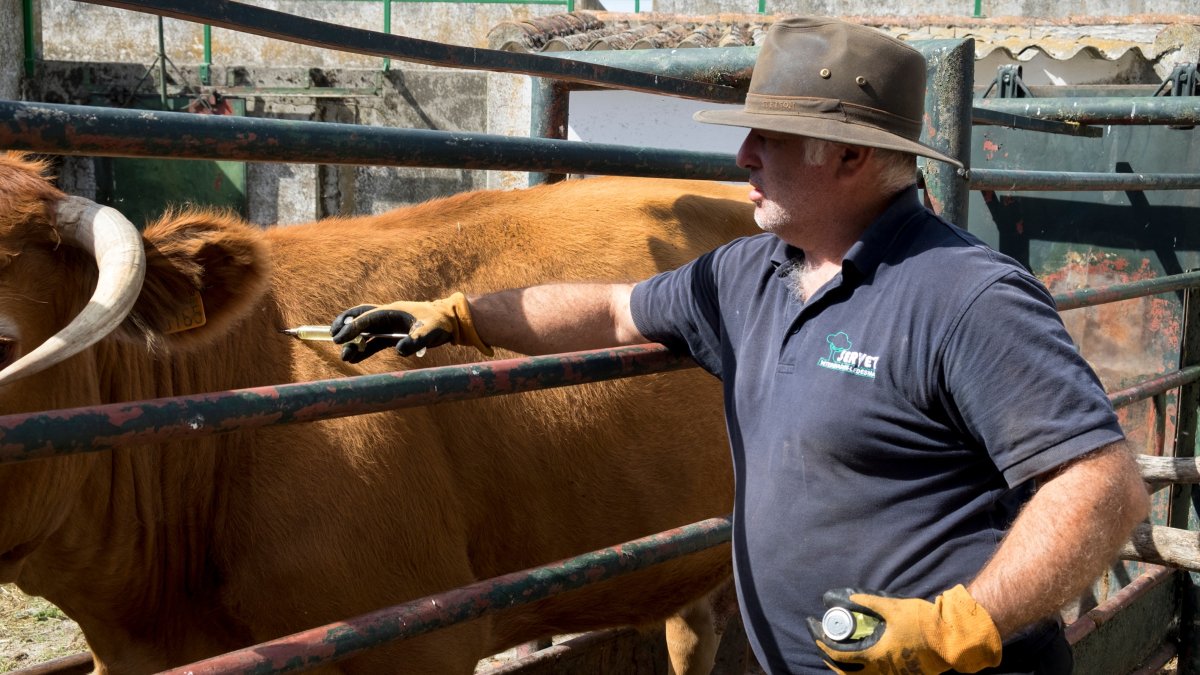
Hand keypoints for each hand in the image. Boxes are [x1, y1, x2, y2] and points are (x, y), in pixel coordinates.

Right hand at [331, 292, 493, 362]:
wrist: (450, 322)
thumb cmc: (440, 323)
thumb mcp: (430, 332)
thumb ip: (416, 340)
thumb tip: (399, 350)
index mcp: (393, 311)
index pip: (367, 318)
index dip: (352, 328)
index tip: (339, 337)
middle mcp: (388, 316)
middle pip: (360, 317)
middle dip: (345, 325)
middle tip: (332, 336)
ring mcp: (390, 326)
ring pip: (366, 333)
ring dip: (354, 343)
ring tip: (344, 356)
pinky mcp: (394, 336)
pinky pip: (374, 342)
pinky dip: (364, 349)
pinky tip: (354, 358)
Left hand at [807, 585, 1000, 674]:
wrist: (950, 639)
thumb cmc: (923, 623)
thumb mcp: (893, 608)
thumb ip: (870, 603)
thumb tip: (850, 597)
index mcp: (875, 655)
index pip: (839, 655)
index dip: (822, 642)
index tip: (815, 630)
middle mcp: (881, 670)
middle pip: (845, 672)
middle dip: (829, 660)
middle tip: (821, 645)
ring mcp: (893, 674)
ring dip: (845, 667)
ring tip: (837, 654)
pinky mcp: (903, 674)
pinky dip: (863, 669)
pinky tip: (862, 657)